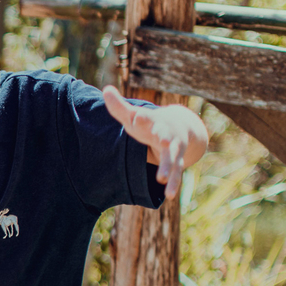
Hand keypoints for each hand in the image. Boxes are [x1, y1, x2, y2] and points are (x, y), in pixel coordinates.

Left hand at [102, 85, 206, 199]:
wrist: (180, 128)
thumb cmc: (149, 123)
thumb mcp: (133, 115)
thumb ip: (119, 107)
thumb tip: (105, 89)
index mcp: (154, 122)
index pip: (147, 118)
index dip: (142, 117)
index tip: (137, 116)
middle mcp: (167, 135)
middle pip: (166, 136)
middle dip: (164, 138)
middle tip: (162, 140)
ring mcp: (173, 150)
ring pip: (172, 160)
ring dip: (168, 169)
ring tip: (162, 179)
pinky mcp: (176, 163)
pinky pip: (175, 175)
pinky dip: (172, 184)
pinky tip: (168, 195)